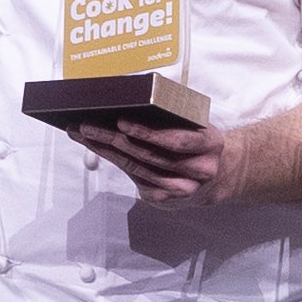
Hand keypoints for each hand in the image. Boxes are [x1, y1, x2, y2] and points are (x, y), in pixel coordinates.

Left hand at [77, 112, 233, 198]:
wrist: (218, 176)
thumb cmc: (200, 141)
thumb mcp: (198, 125)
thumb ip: (174, 119)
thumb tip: (131, 102)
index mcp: (210, 145)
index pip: (177, 141)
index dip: (148, 133)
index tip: (121, 122)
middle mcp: (198, 170)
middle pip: (149, 156)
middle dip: (114, 140)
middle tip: (87, 125)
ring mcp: (181, 188)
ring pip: (137, 168)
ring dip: (106, 150)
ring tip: (83, 134)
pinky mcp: (164, 199)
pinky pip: (134, 179)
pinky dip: (114, 162)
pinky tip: (97, 148)